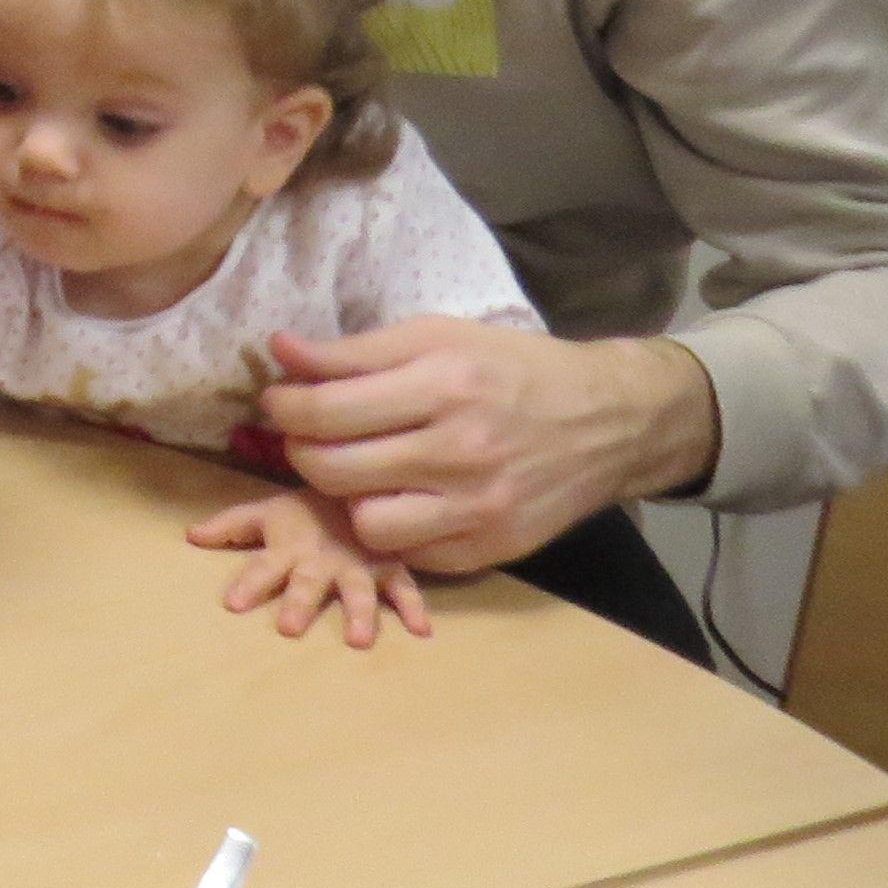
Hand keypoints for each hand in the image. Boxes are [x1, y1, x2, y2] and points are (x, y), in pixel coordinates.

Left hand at [186, 486, 430, 646]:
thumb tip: (190, 535)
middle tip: (290, 629)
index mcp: (290, 546)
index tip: (233, 604)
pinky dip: (414, 607)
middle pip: (309, 582)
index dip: (250, 583)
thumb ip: (231, 526)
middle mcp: (323, 558)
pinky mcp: (390, 566)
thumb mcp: (268, 512)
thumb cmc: (307, 509)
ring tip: (359, 640)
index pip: (263, 566)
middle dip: (300, 603)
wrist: (362, 482)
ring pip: (358, 589)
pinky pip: (405, 586)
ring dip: (359, 613)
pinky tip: (423, 630)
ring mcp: (359, 563)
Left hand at [259, 322, 719, 572]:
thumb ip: (356, 351)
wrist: (609, 421)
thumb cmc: (513, 369)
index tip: (278, 400)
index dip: (284, 407)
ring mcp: (477, 506)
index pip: (328, 409)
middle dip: (300, 450)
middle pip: (333, 468)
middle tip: (306, 435)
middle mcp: (461, 448)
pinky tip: (401, 496)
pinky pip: (407, 551)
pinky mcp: (489, 547)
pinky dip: (391, 526)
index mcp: (445, 383)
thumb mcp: (439, 337)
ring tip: (358, 469)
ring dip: (345, 496)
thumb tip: (279, 351)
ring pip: (364, 521)